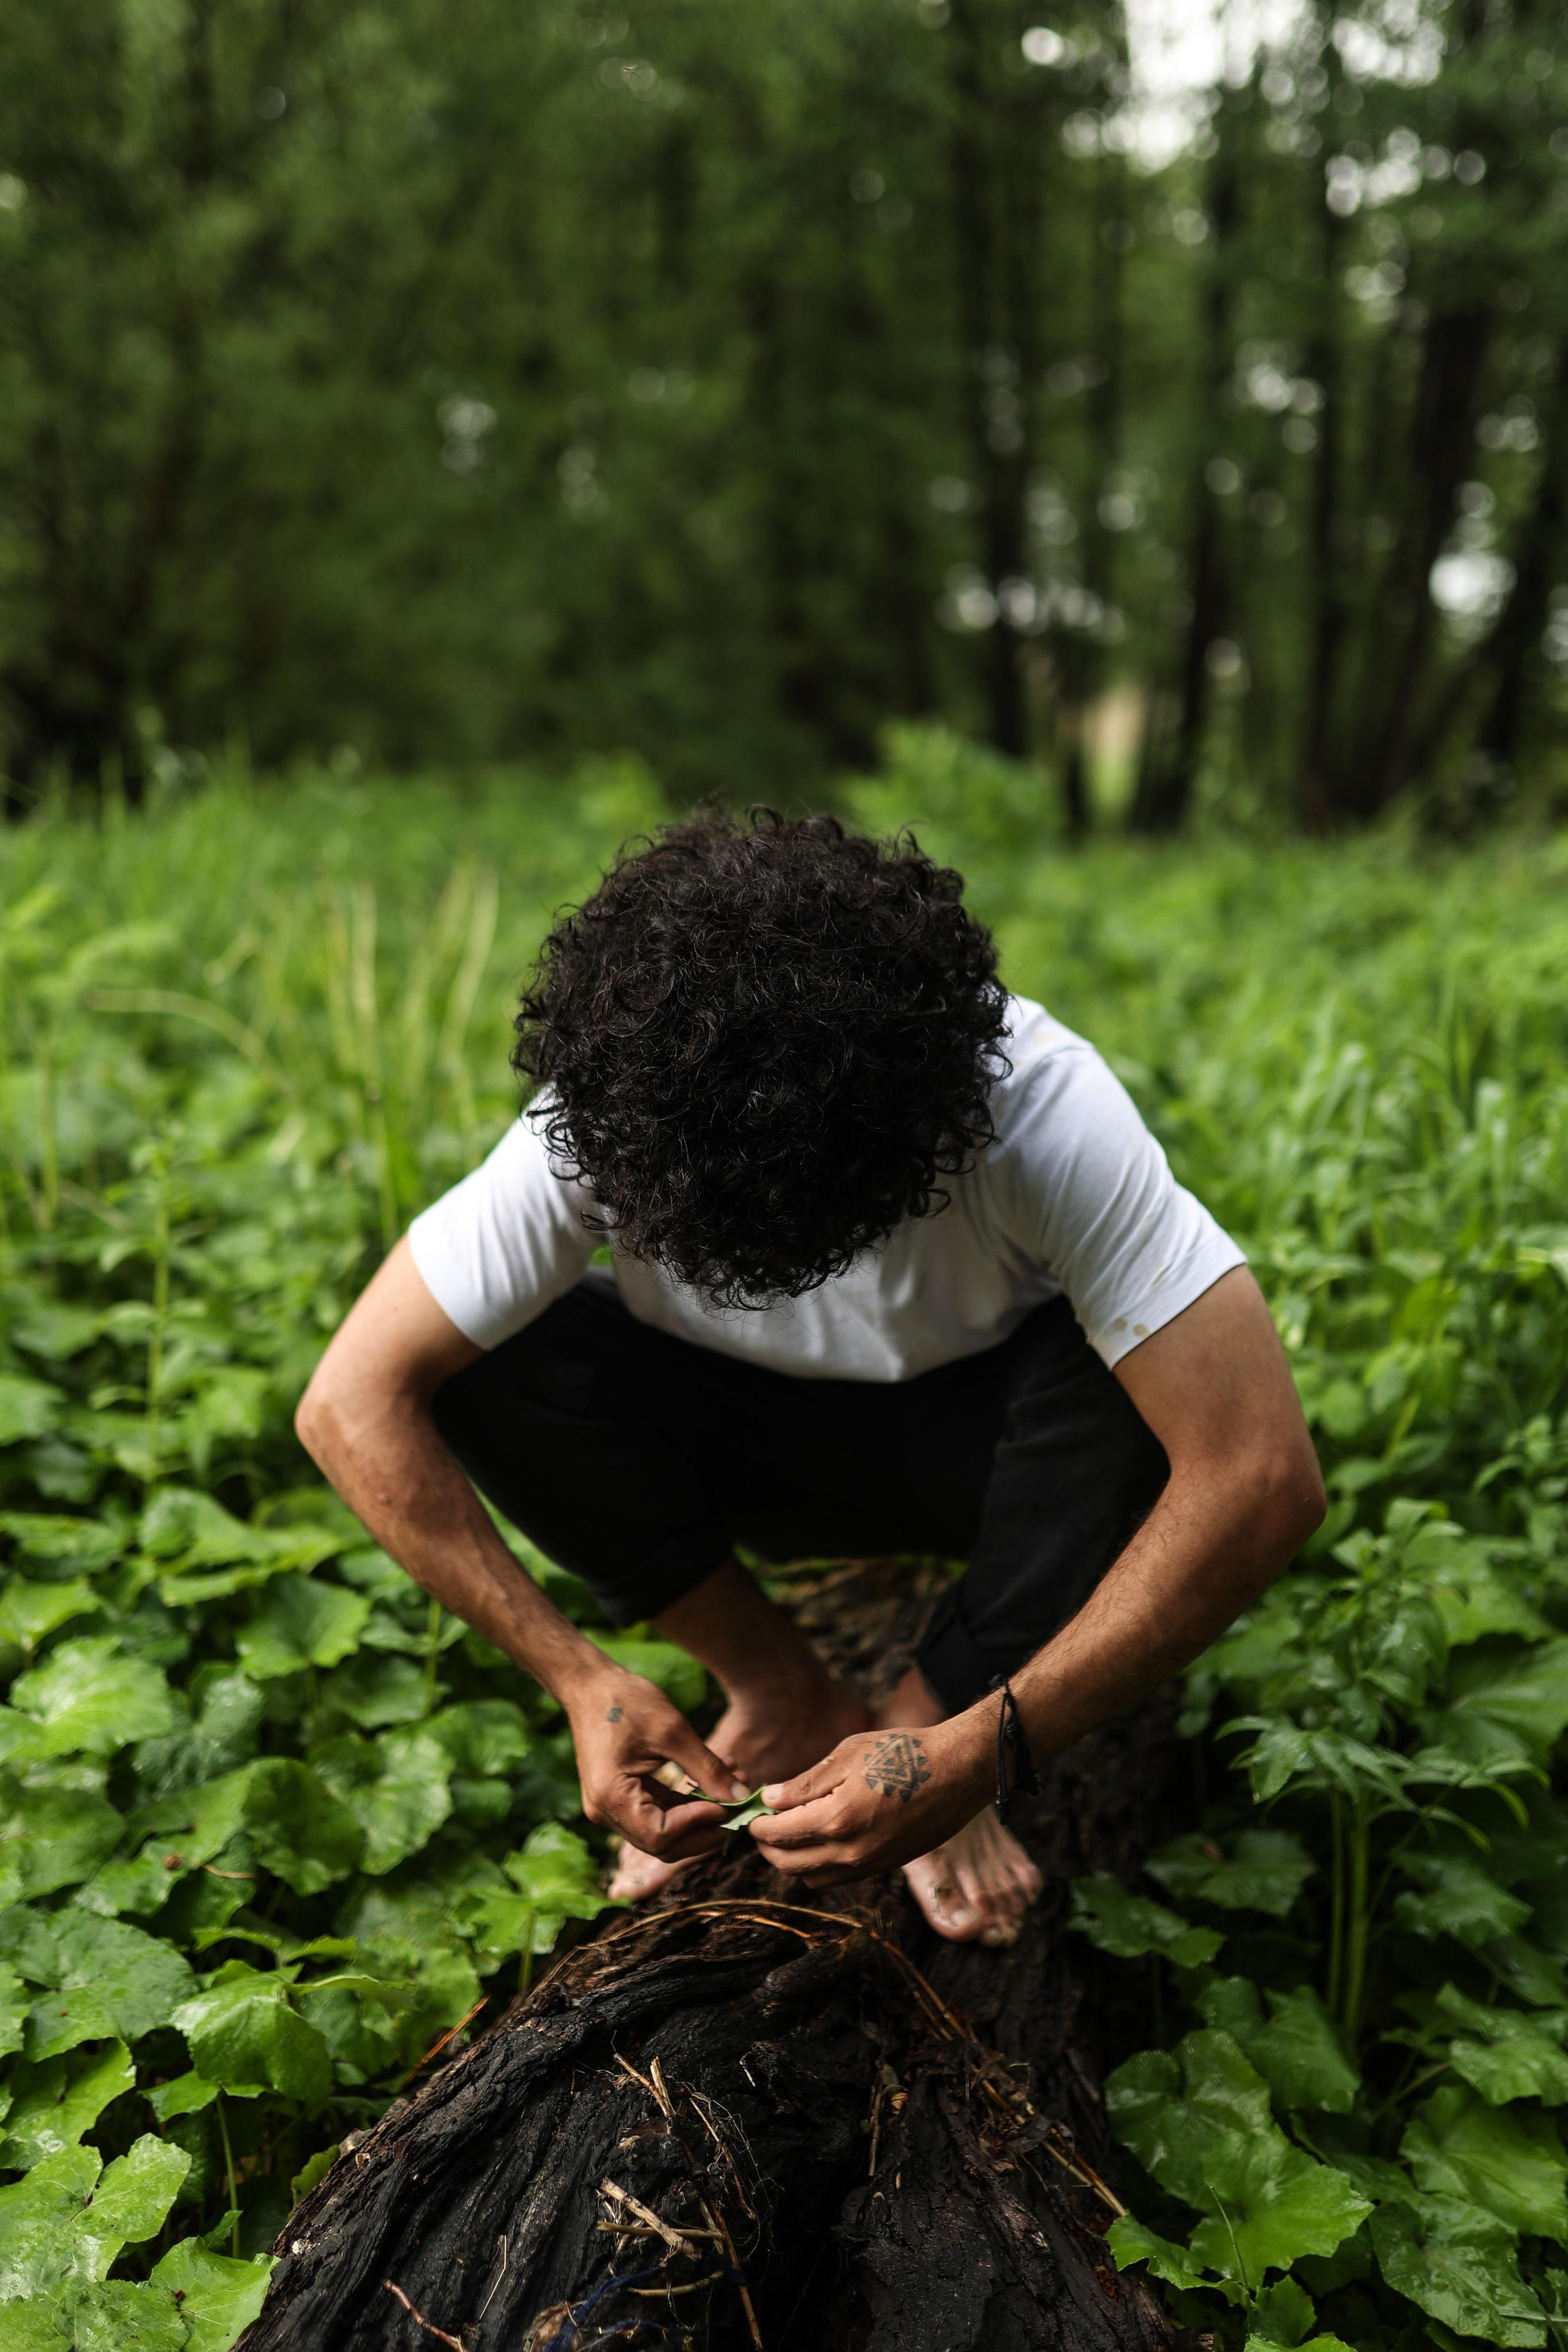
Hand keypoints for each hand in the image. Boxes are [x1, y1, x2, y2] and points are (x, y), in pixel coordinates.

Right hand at [564, 1665, 748, 1860]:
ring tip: (734, 1787)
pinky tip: (713, 1781)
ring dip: (699, 1815)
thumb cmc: (626, 1701)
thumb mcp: (673, 1731)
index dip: (698, 1825)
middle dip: (704, 1828)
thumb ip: (707, 1768)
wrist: (591, 1685)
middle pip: (662, 1842)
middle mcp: (606, 1812)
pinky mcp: (620, 1798)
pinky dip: (686, 1803)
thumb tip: (741, 1796)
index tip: (729, 1804)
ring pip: (663, 1831)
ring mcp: (611, 1807)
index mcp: (611, 1797)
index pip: (661, 1835)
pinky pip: (657, 1813)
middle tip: (739, 1808)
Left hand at [748, 1715, 990, 1888]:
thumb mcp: (848, 1754)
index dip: (756, 1826)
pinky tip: (821, 1839)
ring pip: (813, 1879)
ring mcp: (870, 1865)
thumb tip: (770, 1800)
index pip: (778, 1835)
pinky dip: (821, 1866)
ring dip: (793, 1862)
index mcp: (836, 1820)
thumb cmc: (905, 1753)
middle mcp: (851, 1852)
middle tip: (762, 1826)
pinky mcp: (886, 1866)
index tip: (750, 1813)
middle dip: (768, 1848)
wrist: (959, 1771)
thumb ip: (805, 1783)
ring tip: (790, 1833)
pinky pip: (840, 1879)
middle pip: (789, 1866)